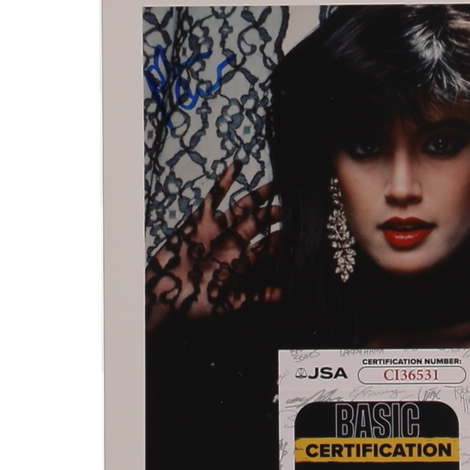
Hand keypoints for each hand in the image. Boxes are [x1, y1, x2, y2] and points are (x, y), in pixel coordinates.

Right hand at [145, 162, 279, 329]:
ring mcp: (217, 231)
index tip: (303, 229)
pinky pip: (214, 198)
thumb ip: (256, 296)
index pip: (269, 247)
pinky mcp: (199, 221)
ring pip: (242, 209)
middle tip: (294, 205)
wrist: (166, 297)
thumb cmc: (197, 303)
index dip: (284, 238)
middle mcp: (233, 243)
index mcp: (242, 262)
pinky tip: (237, 166)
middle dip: (275, 215)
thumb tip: (284, 294)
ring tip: (277, 183)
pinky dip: (225, 182)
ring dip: (259, 197)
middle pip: (260, 224)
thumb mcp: (231, 302)